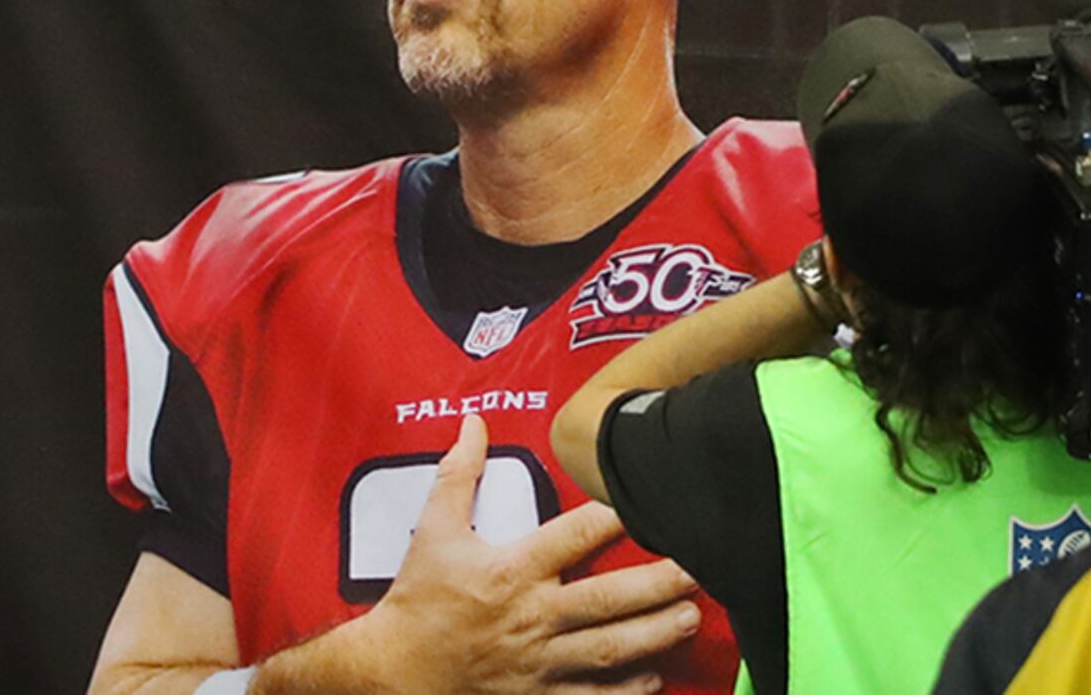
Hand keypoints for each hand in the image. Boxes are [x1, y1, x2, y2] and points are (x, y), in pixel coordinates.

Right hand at [334, 416, 699, 694]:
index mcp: (511, 570)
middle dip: (655, 585)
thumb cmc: (418, 597)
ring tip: (690, 618)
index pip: (572, 537)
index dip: (612, 518)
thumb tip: (473, 421)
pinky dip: (622, 692)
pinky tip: (655, 678)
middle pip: (604, 599)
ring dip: (652, 635)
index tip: (647, 503)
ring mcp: (535, 662)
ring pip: (605, 650)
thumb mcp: (434, 529)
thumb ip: (459, 474)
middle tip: (697, 569)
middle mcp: (530, 616)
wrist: (393, 670)